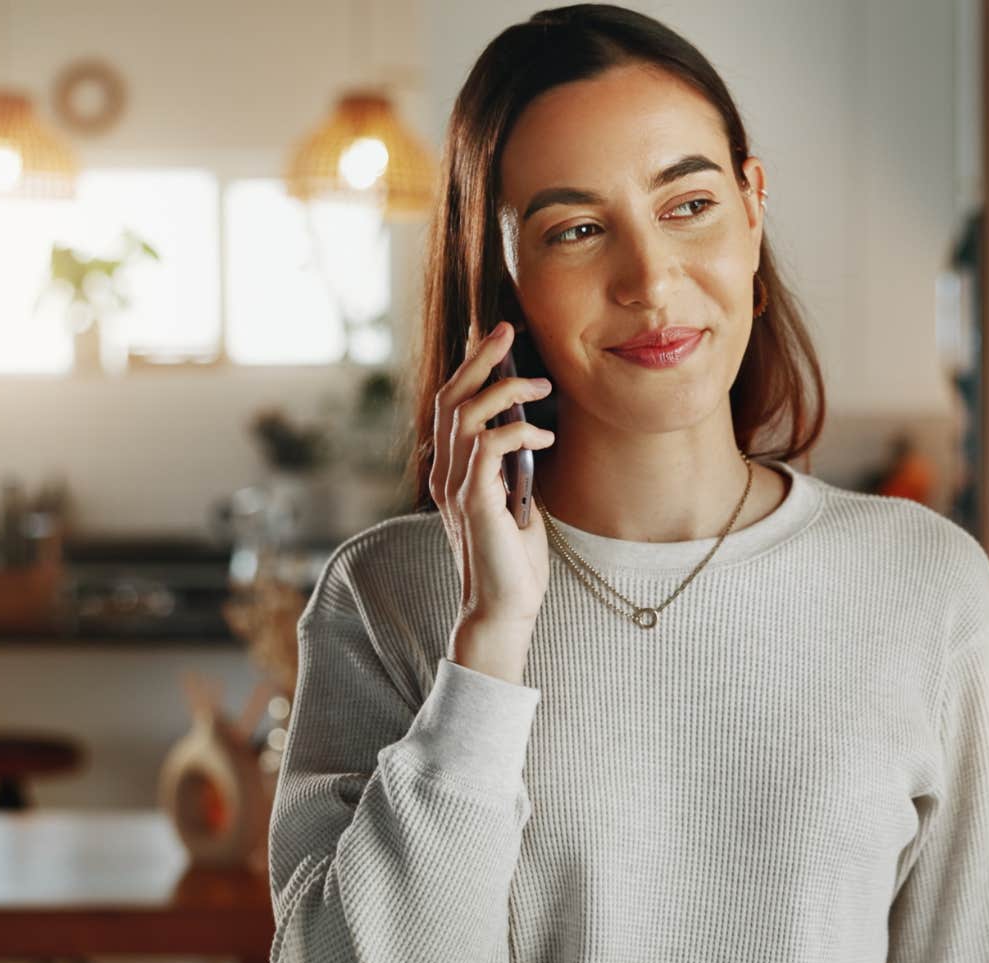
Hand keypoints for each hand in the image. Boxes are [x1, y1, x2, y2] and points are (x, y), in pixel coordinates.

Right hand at [431, 320, 555, 632]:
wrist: (504, 606)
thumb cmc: (514, 558)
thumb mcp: (514, 498)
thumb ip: (511, 464)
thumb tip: (528, 426)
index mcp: (450, 470)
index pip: (449, 405)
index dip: (469, 367)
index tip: (496, 337)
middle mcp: (444, 473)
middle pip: (450, 398)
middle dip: (480, 358)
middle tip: (508, 331)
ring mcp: (455, 487)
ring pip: (465, 415)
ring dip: (506, 392)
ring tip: (542, 387)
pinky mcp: (475, 502)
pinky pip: (487, 448)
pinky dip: (518, 432)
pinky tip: (544, 435)